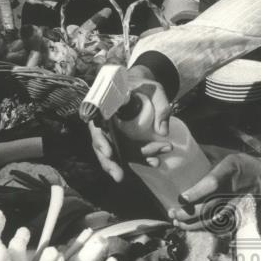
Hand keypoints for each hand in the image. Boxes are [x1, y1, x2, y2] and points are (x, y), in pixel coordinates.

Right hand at [87, 66, 172, 181]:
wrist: (143, 85)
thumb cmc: (144, 84)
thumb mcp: (155, 89)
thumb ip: (161, 106)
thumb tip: (163, 132)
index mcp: (104, 106)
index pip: (97, 127)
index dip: (101, 142)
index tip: (109, 153)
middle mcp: (105, 121)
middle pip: (102, 145)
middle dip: (110, 163)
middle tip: (119, 176)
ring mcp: (114, 132)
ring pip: (115, 152)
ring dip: (127, 163)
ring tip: (150, 166)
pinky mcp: (123, 138)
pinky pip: (129, 151)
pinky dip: (142, 159)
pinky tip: (155, 162)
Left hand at [167, 148, 260, 228]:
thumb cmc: (240, 162)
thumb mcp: (224, 152)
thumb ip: (204, 153)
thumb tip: (181, 152)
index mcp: (229, 169)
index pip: (211, 183)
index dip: (196, 192)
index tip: (182, 198)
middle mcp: (232, 188)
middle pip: (209, 205)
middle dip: (188, 213)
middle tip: (172, 212)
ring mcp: (235, 202)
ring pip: (212, 218)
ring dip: (193, 223)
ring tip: (177, 222)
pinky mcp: (235, 212)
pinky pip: (218, 223)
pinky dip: (202, 227)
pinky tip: (190, 226)